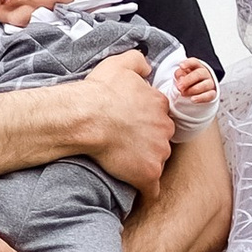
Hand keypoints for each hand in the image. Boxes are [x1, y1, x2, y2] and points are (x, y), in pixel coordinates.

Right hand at [70, 51, 177, 190]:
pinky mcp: (147, 174)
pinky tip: (137, 188)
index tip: (132, 126)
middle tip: (127, 144)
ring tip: (125, 163)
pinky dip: (145, 189)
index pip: (160, 116)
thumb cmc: (101, 92)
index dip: (146, 122)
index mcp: (159, 105)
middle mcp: (164, 129)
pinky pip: (151, 188)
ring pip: (157, 161)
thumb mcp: (120, 64)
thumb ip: (138, 61)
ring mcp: (158, 153)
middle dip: (149, 143)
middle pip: (162, 139)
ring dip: (145, 163)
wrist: (87, 118)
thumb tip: (148, 66)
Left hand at [170, 59, 219, 112]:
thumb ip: (180, 75)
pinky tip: (193, 99)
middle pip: (199, 74)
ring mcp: (210, 83)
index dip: (188, 63)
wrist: (198, 92)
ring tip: (183, 93)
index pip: (194, 62)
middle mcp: (205, 74)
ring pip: (204, 85)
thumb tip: (180, 79)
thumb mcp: (182, 75)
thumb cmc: (189, 82)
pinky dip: (200, 98)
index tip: (181, 66)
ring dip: (192, 90)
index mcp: (197, 67)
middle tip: (179, 87)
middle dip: (188, 80)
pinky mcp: (213, 94)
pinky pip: (209, 95)